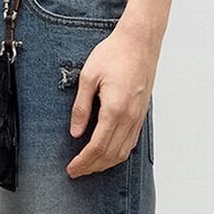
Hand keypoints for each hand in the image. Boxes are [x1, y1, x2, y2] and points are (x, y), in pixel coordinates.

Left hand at [66, 23, 155, 176]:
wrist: (139, 41)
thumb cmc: (114, 54)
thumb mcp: (88, 77)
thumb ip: (81, 107)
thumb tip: (75, 132)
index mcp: (115, 109)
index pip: (98, 147)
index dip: (83, 161)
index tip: (71, 168)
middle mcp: (130, 117)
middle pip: (111, 154)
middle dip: (92, 167)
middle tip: (76, 172)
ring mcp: (138, 116)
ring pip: (123, 151)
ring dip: (106, 163)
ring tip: (89, 166)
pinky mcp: (141, 113)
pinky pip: (131, 141)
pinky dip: (118, 153)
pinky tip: (107, 153)